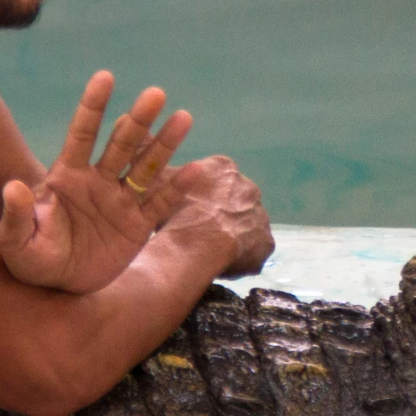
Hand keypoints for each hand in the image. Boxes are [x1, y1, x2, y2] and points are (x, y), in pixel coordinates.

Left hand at [0, 71, 192, 293]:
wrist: (57, 290)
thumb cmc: (31, 261)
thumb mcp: (17, 243)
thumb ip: (17, 215)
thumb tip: (13, 187)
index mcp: (67, 177)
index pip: (82, 133)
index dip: (93, 106)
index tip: (105, 77)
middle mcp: (98, 182)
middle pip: (121, 143)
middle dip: (138, 120)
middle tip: (155, 94)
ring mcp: (120, 202)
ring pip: (146, 167)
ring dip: (164, 143)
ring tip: (183, 117)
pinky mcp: (138, 226)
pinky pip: (161, 203)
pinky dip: (178, 187)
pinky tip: (196, 169)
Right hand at [162, 154, 274, 278]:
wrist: (198, 242)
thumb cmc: (176, 210)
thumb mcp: (156, 181)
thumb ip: (157, 167)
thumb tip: (150, 150)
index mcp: (223, 168)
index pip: (213, 181)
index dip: (200, 198)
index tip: (188, 213)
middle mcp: (249, 188)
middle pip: (231, 203)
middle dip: (218, 216)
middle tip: (199, 233)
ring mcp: (261, 217)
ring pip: (244, 227)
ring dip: (232, 237)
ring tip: (210, 252)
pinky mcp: (266, 243)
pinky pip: (253, 251)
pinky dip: (242, 258)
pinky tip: (225, 265)